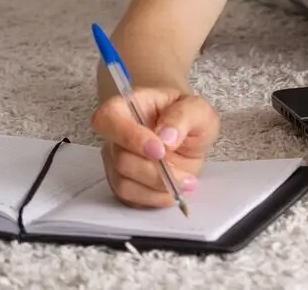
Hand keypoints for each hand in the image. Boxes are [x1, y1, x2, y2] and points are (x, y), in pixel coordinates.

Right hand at [90, 88, 219, 208]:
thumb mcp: (197, 109)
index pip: (110, 119)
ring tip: (186, 182)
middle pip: (121, 159)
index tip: (160, 150)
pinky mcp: (122, 183)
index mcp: (125, 107)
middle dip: (155, 171)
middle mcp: (114, 135)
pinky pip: (131, 199)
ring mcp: (115, 161)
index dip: (131, 137)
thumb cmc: (186, 116)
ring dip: (158, 188)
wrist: (187, 133)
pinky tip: (174, 191)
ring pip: (124, 183)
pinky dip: (155, 199)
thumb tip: (166, 137)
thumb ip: (183, 116)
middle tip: (185, 175)